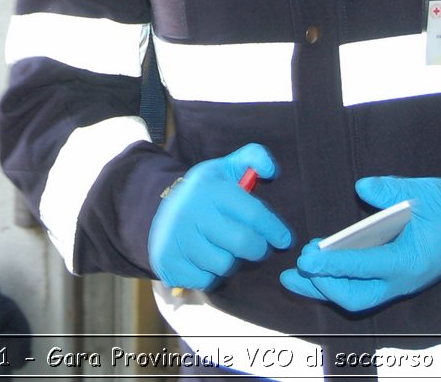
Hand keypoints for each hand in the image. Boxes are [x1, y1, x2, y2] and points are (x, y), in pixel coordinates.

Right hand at [147, 143, 291, 289]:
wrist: (157, 210)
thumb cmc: (204, 193)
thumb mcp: (225, 168)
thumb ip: (253, 158)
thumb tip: (270, 170)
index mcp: (209, 188)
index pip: (253, 214)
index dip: (274, 230)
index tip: (284, 239)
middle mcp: (191, 212)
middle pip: (243, 244)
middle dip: (258, 249)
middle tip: (258, 247)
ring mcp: (177, 239)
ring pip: (225, 265)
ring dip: (231, 261)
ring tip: (224, 249)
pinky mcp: (168, 262)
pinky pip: (206, 281)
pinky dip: (210, 275)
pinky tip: (205, 260)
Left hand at [280, 176, 440, 311]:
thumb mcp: (423, 192)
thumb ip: (391, 190)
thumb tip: (363, 187)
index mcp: (410, 260)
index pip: (364, 267)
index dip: (333, 264)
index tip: (307, 257)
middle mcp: (402, 280)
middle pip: (356, 298)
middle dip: (323, 286)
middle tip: (298, 267)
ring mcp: (398, 284)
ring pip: (356, 298)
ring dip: (324, 289)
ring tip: (293, 276)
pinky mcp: (393, 280)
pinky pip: (360, 289)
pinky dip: (336, 283)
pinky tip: (315, 272)